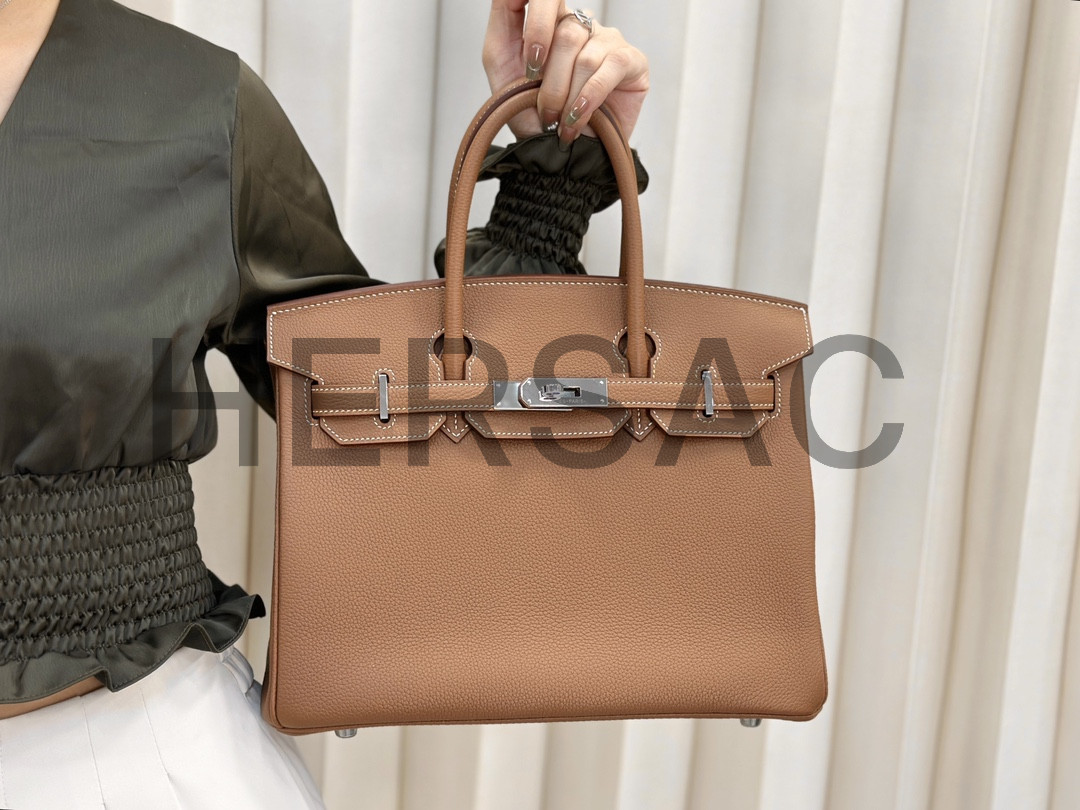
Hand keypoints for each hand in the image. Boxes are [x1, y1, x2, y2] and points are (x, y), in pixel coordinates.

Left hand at [482, 1, 648, 146]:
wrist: (556, 158)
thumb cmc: (530, 115)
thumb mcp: (502, 63)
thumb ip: (505, 18)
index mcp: (550, 21)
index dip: (538, 22)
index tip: (529, 60)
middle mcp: (581, 25)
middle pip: (565, 33)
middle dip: (550, 82)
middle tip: (545, 112)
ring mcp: (609, 41)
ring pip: (585, 55)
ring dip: (568, 98)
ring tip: (562, 123)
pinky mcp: (633, 62)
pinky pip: (611, 67)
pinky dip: (589, 98)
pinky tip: (579, 119)